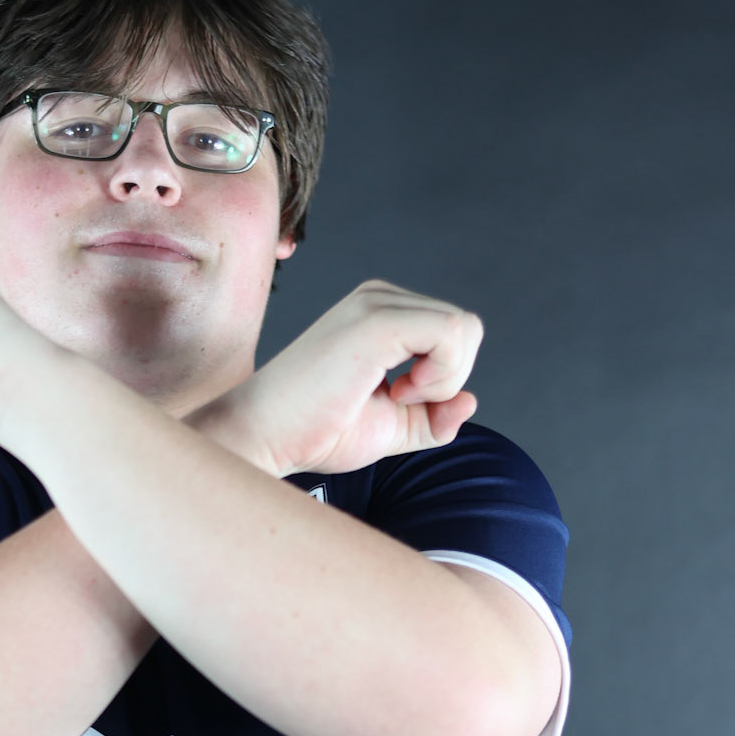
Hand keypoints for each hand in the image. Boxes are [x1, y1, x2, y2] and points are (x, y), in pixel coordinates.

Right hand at [202, 280, 481, 477]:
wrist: (264, 437)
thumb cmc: (314, 432)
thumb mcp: (390, 427)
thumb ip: (433, 416)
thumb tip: (470, 401)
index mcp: (380, 313)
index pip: (453, 334)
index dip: (444, 380)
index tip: (397, 400)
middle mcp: (378, 298)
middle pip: (466, 328)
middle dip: (449, 379)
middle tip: (396, 399)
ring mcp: (375, 304)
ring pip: (464, 328)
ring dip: (444, 378)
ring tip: (393, 396)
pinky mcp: (376, 321)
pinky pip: (452, 334)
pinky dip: (439, 376)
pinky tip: (396, 392)